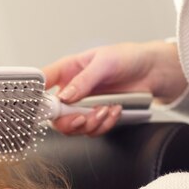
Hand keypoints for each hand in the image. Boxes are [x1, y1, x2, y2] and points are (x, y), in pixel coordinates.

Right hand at [44, 40, 186, 135]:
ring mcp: (83, 105)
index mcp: (67, 71)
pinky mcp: (96, 116)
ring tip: (106, 109)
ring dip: (90, 123)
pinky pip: (92, 130)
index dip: (37, 97)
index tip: (44, 106)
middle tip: (83, 116)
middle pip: (54, 115)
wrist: (152, 71)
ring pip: (73, 126)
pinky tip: (114, 110)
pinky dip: (104, 124)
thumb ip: (84, 80)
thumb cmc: (127, 58)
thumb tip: (66, 96)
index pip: (42, 84)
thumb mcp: (104, 62)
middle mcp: (71, 90)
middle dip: (69, 120)